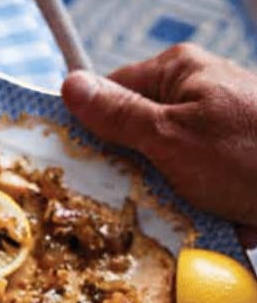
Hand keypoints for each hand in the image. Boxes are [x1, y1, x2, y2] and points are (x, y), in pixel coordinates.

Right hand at [62, 44, 256, 227]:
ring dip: (145, 199)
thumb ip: (118, 115)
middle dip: (116, 170)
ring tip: (137, 219)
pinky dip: (172, 211)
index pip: (111, 93)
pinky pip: (178, 192)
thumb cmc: (247, 155)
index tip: (64, 163)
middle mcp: (194, 99)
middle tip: (99, 200)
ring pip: (152, 169)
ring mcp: (208, 137)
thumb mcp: (170, 135)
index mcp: (178, 74)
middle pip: (130, 135)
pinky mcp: (220, 173)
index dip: (86, 127)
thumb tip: (70, 86)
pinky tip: (166, 227)